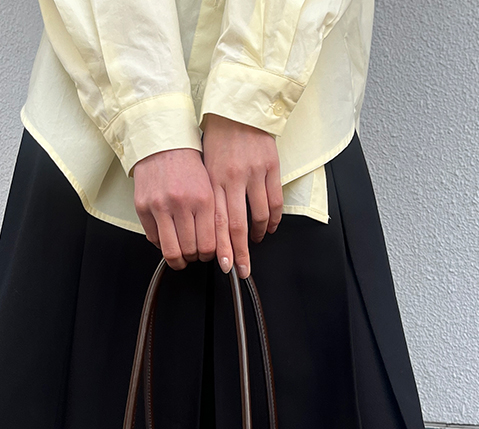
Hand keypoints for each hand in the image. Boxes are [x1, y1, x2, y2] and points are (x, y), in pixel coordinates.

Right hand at [131, 147, 216, 271]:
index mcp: (203, 199)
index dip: (208, 256)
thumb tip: (216, 247)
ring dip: (177, 258)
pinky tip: (167, 236)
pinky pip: (153, 239)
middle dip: (193, 258)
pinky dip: (161, 243)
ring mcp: (160, 206)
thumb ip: (212, 216)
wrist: (163, 142)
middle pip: (190, 251)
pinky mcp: (143, 207)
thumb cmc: (187, 165)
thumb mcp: (209, 187)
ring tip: (180, 254)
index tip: (206, 255)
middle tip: (193, 254)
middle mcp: (181, 203)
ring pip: (170, 251)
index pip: (209, 245)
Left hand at [201, 113, 283, 277]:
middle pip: (237, 226)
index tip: (225, 266)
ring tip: (256, 243)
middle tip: (242, 271)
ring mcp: (254, 173)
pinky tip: (269, 226)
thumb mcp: (203, 165)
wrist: (238, 107)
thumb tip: (208, 227)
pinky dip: (273, 218)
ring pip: (258, 215)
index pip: (217, 222)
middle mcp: (232, 178)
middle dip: (240, 252)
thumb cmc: (216, 137)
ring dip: (258, 234)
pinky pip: (274, 201)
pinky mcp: (271, 167)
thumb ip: (208, 194)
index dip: (222, 247)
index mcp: (212, 180)